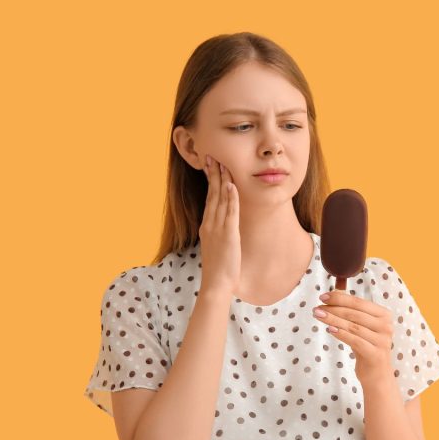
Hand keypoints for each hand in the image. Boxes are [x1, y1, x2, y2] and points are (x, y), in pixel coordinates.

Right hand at [199, 154, 241, 295]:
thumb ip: (220, 232)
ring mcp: (217, 229)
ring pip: (219, 199)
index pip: (209, 198)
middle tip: (212, 156)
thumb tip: (225, 224)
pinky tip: (231, 185)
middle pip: (212, 194)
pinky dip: (230, 198)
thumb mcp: (218, 245)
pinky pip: (230, 213)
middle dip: (213, 174)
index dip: (210, 181)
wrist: (216, 283)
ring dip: (221, 180)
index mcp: (207, 226)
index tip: (210, 166)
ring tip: (222, 163)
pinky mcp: (228, 235)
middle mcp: (210, 224)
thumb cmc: (219, 267)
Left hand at [313, 289, 393, 381]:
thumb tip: (336, 287)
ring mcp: (382, 340)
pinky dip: (341, 334)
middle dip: (334, 309)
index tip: (323, 297)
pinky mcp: (376, 354)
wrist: (377, 374)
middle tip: (317, 308)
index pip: (359, 302)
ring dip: (333, 320)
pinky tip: (330, 330)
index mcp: (384, 315)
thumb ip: (351, 307)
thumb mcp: (361, 325)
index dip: (340, 298)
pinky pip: (355, 341)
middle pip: (355, 314)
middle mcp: (386, 326)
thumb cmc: (367, 345)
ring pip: (353, 327)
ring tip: (318, 316)